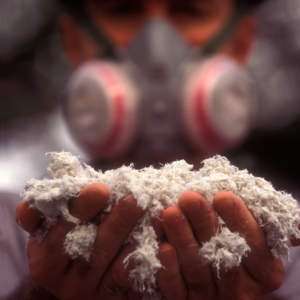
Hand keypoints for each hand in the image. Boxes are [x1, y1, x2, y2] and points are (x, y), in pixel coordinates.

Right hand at [15, 183, 150, 299]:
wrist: (72, 274)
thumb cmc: (61, 239)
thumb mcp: (46, 228)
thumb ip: (40, 215)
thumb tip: (28, 204)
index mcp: (46, 260)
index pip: (60, 234)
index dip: (80, 210)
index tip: (100, 188)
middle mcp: (68, 281)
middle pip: (94, 251)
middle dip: (117, 222)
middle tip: (135, 198)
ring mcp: (93, 291)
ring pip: (118, 268)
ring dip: (138, 238)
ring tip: (155, 213)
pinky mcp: (114, 298)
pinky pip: (133, 281)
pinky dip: (147, 259)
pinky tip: (163, 239)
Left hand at [156, 191, 284, 299]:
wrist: (213, 268)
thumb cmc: (234, 241)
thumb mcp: (253, 235)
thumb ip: (259, 223)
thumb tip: (294, 218)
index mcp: (263, 270)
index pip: (255, 244)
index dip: (238, 219)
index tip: (221, 195)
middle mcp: (240, 287)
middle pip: (223, 255)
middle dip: (204, 222)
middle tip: (189, 197)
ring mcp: (213, 297)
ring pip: (198, 271)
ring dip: (183, 240)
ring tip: (170, 213)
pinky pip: (178, 291)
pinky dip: (170, 270)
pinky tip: (163, 247)